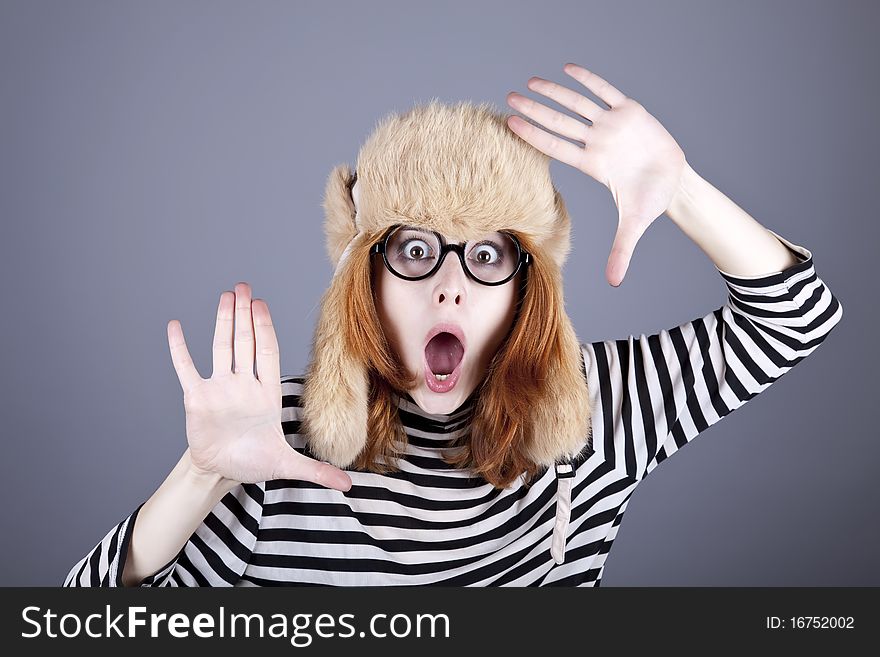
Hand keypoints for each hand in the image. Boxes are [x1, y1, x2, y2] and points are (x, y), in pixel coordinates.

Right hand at [166, 282, 351, 490]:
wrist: (221, 471)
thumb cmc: (254, 461)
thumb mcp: (287, 465)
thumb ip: (316, 471)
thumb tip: (350, 486)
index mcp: (266, 392)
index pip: (267, 352)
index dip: (264, 328)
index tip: (261, 304)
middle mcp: (243, 383)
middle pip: (245, 341)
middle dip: (245, 314)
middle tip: (244, 286)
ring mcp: (219, 388)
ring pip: (221, 347)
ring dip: (222, 321)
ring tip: (225, 296)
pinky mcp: (196, 397)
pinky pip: (186, 368)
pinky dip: (180, 348)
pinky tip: (174, 326)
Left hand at [506, 63, 687, 286]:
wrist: (674, 182)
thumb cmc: (650, 200)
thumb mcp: (635, 224)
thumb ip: (623, 250)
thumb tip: (614, 282)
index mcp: (593, 164)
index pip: (556, 147)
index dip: (534, 135)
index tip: (510, 125)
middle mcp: (596, 142)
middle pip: (560, 123)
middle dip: (535, 110)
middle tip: (509, 98)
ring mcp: (611, 125)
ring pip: (577, 104)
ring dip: (554, 93)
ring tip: (531, 83)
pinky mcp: (629, 111)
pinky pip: (605, 91)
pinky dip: (589, 80)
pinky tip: (569, 68)